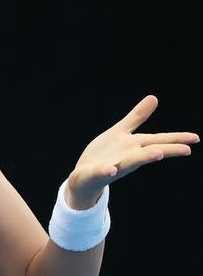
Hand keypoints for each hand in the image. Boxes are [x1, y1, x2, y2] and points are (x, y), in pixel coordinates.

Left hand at [65, 95, 198, 208]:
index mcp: (135, 147)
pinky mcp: (97, 172)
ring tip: (158, 154)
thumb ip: (137, 117)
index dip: (177, 139)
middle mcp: (128, 157)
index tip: (195, 139)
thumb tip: (154, 97)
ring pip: (130, 162)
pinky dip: (107, 170)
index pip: (159, 141)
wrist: (83, 177)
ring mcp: (114, 166)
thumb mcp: (120, 132)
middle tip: (186, 150)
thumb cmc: (104, 155)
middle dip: (167, 150)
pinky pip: (102, 172)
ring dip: (143, 158)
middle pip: (150, 152)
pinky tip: (111, 169)